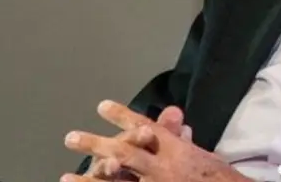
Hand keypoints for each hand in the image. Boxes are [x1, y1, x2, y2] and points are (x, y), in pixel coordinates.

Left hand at [63, 100, 248, 181]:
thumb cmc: (214, 177)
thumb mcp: (200, 154)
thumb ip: (179, 137)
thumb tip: (172, 115)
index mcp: (176, 150)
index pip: (145, 129)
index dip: (123, 117)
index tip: (102, 106)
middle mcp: (163, 168)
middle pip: (125, 153)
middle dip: (96, 144)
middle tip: (70, 138)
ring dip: (90, 180)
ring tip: (66, 176)